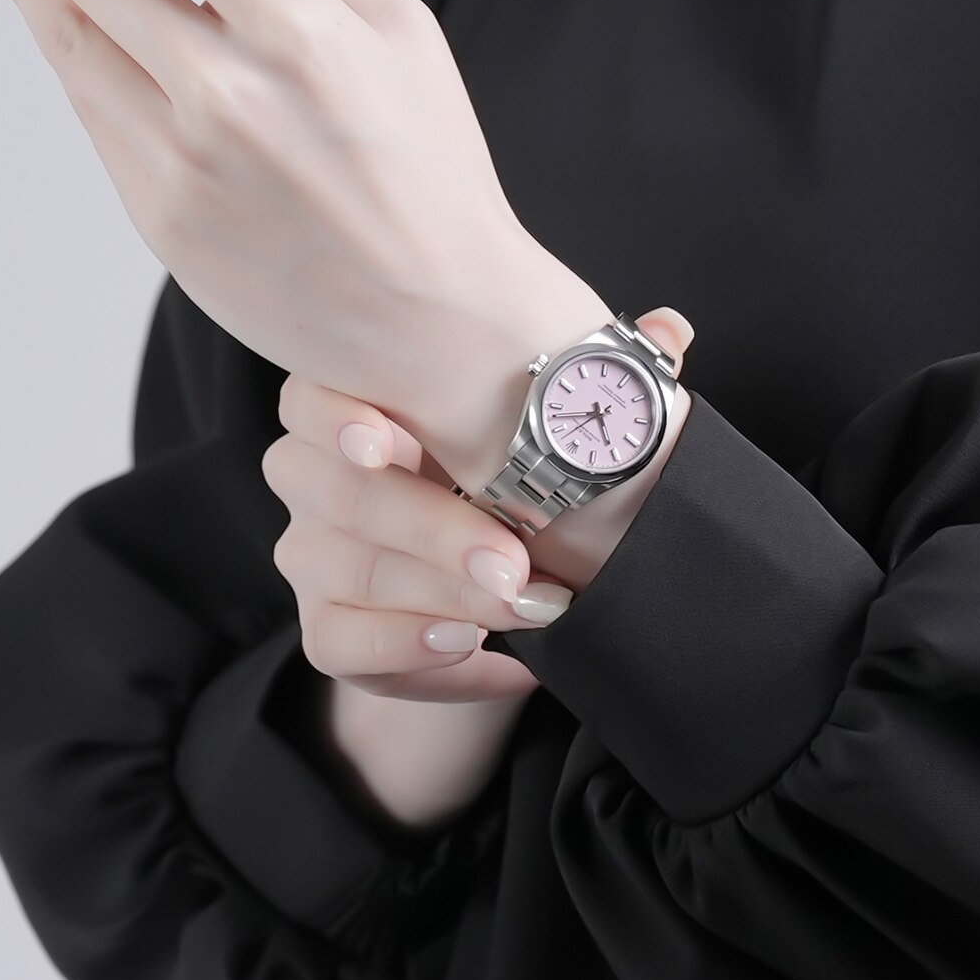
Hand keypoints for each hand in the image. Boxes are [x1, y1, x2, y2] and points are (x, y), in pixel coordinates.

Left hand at [0, 0, 607, 488]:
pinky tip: (61, 23)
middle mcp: (229, 94)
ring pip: (71, 42)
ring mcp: (185, 163)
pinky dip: (72, 57)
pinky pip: (97, 116)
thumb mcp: (405, 38)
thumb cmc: (432, 169)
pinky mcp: (161, 219)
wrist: (440, 323)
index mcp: (300, 31)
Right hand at [263, 310, 694, 702]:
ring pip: (344, 571)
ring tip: (521, 608)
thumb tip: (669, 330)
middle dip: (435, 533)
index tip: (386, 442)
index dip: (336, 418)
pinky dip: (411, 649)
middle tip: (516, 566)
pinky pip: (340, 643)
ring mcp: (312, 553)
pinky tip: (474, 646)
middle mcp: (315, 478)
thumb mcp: (558, 437)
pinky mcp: (326, 627)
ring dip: (442, 594)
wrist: (505, 593)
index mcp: (362, 407)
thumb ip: (597, 383)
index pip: (310, 400)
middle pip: (340, 496)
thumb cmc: (518, 484)